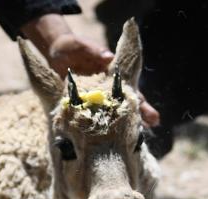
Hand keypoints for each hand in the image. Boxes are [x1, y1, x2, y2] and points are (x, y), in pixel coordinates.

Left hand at [20, 15, 160, 126]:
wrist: (54, 55)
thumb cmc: (70, 48)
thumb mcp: (79, 46)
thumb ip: (93, 51)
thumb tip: (108, 57)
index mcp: (112, 74)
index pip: (129, 87)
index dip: (140, 100)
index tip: (150, 112)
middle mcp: (108, 88)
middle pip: (125, 104)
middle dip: (140, 116)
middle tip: (153, 126)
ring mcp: (95, 98)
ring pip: (111, 114)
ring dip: (122, 127)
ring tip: (134, 140)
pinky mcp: (80, 106)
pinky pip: (89, 119)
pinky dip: (96, 130)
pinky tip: (103, 143)